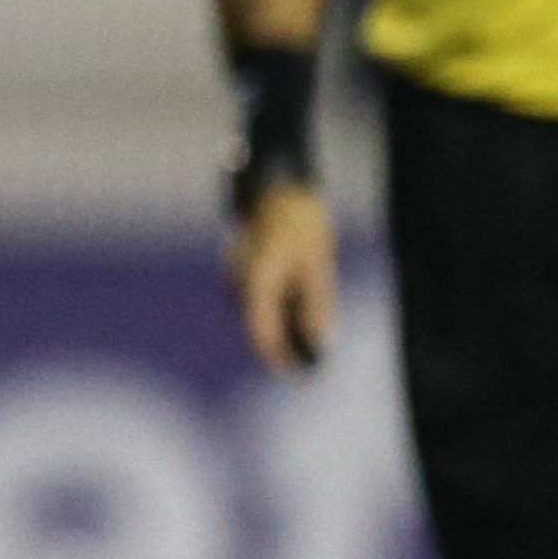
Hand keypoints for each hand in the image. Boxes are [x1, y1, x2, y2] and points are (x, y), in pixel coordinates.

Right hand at [226, 181, 337, 372]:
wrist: (278, 185)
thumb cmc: (302, 222)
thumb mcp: (318, 264)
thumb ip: (317, 303)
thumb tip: (319, 339)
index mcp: (258, 282)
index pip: (261, 332)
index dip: (277, 356)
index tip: (295, 373)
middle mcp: (241, 280)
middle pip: (258, 324)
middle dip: (282, 344)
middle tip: (308, 362)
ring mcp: (238, 273)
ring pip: (259, 311)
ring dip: (281, 325)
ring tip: (308, 338)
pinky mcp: (244, 268)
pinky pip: (260, 296)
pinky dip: (278, 307)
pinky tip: (299, 310)